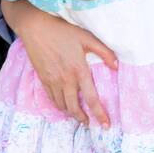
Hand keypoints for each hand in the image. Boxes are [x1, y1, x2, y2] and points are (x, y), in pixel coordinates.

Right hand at [8, 2, 116, 128]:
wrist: (36, 28)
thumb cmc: (63, 31)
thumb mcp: (87, 38)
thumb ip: (104, 52)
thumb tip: (117, 66)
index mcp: (79, 70)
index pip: (91, 98)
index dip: (99, 113)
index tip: (106, 124)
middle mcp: (65, 79)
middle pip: (74, 107)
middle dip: (83, 119)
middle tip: (91, 124)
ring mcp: (52, 81)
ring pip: (62, 105)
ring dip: (71, 114)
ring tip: (80, 117)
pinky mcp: (43, 79)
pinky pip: (52, 98)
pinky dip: (60, 106)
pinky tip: (65, 106)